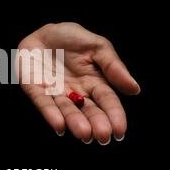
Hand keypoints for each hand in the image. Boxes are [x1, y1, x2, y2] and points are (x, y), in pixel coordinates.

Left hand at [17, 22, 139, 144]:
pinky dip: (50, 114)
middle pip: (88, 111)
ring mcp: (55, 92)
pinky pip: (43, 102)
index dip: (114, 115)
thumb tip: (134, 88)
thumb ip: (114, 66)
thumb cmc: (71, 38)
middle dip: (96, 124)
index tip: (119, 131)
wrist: (43, 32)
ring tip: (84, 133)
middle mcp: (76, 92)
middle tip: (103, 137)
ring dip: (75, 122)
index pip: (107, 101)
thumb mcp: (97, 46)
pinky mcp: (35, 89)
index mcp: (94, 82)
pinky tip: (59, 125)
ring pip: (66, 110)